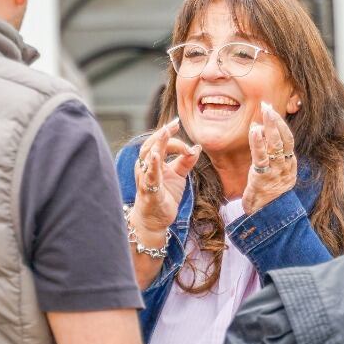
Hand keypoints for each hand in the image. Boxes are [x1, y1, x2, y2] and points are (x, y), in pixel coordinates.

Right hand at [131, 120, 200, 236]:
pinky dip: (152, 166)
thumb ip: (186, 162)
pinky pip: (149, 177)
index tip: (178, 123)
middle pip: (151, 145)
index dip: (170, 135)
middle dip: (162, 134)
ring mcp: (145, 179)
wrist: (154, 220)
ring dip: (157, 144)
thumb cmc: (164, 195)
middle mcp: (145, 168)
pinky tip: (156, 156)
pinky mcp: (149, 191)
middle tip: (172, 124)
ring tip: (164, 132)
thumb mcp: (178, 176)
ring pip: (148, 158)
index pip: (161, 144)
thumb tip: (198, 147)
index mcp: (152, 162)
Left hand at [241, 102, 297, 216]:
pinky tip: (255, 130)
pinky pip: (262, 157)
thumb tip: (259, 128)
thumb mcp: (271, 173)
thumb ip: (266, 152)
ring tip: (264, 112)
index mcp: (289, 166)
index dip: (281, 124)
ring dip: (270, 127)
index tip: (272, 111)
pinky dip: (258, 142)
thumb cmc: (266, 194)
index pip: (288, 141)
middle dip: (276, 121)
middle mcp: (286, 167)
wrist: (265, 218)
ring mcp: (275, 173)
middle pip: (285, 140)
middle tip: (267, 106)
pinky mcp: (263, 178)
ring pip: (276, 146)